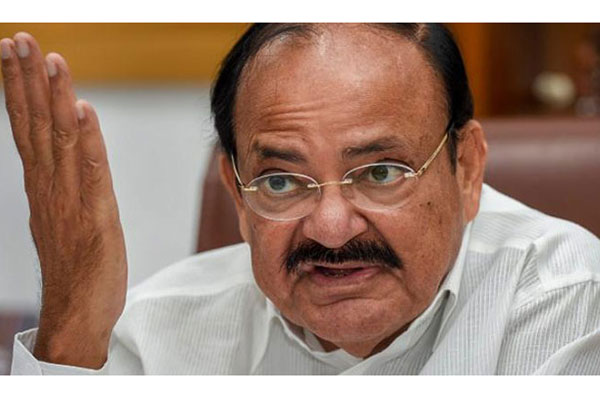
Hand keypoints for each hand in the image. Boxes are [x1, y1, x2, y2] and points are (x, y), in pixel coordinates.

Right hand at [1, 33, 126, 368]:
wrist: (76, 313)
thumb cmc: (74, 265)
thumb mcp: (62, 214)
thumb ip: (60, 181)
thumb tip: (61, 148)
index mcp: (43, 183)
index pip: (28, 127)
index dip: (20, 88)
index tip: (12, 51)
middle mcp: (50, 186)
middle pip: (37, 125)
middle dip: (29, 80)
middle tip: (22, 39)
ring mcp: (70, 200)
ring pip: (60, 141)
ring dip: (55, 99)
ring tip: (50, 60)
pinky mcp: (96, 217)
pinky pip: (91, 172)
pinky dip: (88, 141)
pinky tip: (84, 111)